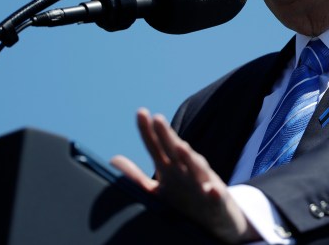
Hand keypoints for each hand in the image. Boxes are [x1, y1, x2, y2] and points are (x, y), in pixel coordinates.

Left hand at [110, 108, 258, 243]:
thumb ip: (136, 176)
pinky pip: (215, 195)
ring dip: (189, 158)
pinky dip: (214, 191)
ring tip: (181, 148)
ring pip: (196, 169)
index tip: (141, 112)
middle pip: (175, 151)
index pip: (156, 146)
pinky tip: (211, 189)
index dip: (148, 131)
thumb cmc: (185, 198)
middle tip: (158, 119)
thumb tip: (112, 160)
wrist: (216, 216)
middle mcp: (186, 170)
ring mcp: (201, 182)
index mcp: (170, 168)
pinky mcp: (215, 199)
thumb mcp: (158, 188)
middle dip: (167, 136)